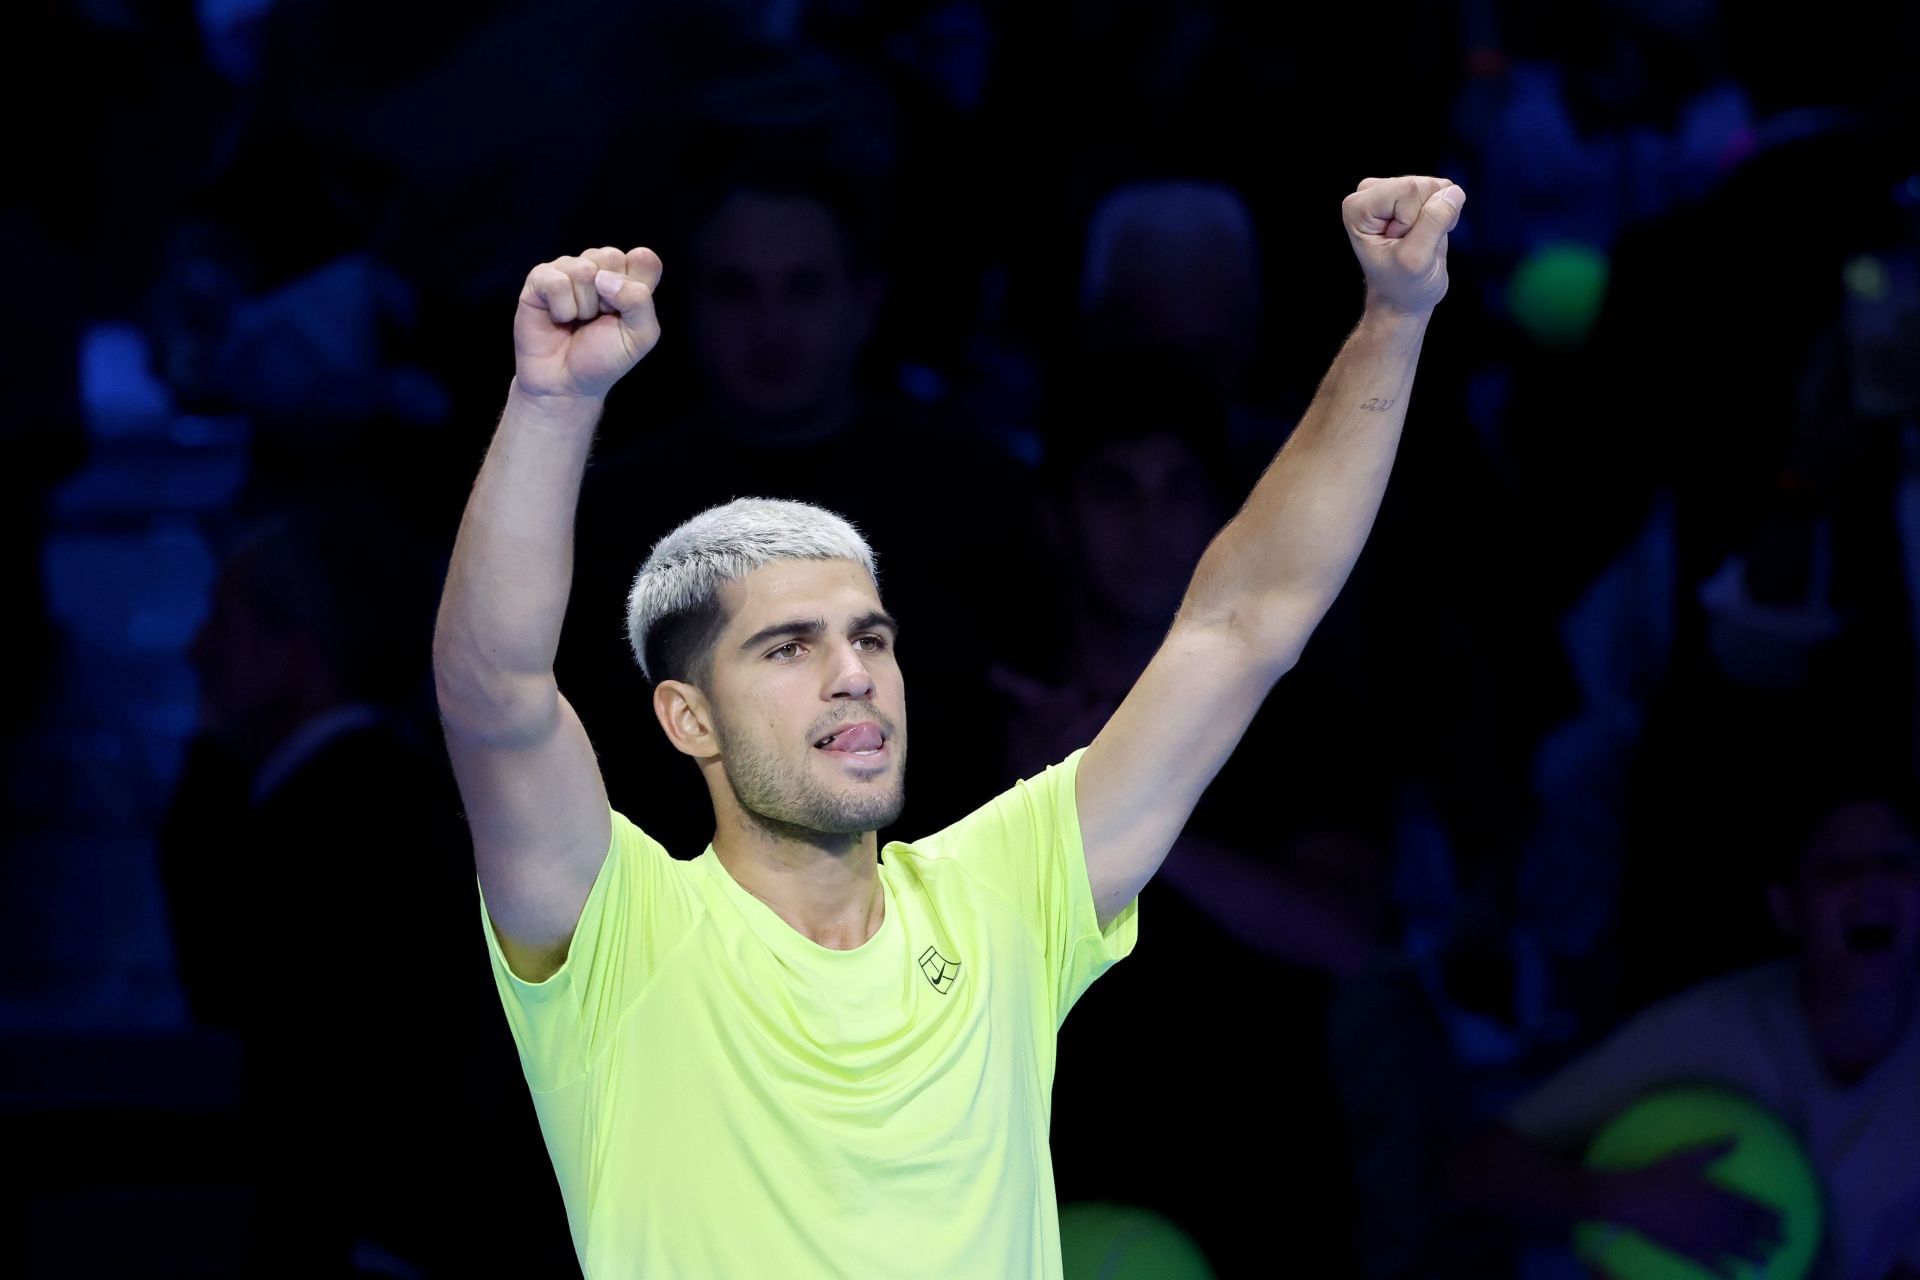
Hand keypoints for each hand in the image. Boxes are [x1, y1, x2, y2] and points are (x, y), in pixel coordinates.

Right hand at [513, 247, 661, 400]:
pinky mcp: (539, 279)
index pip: (644, 258)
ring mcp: (567, 270)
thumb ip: (640, 300)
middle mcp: (598, 268)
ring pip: (584, 269)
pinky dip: (562, 308)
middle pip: (611, 256)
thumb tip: (603, 276)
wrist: (567, 384)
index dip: (637, 287)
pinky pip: (557, 281)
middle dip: (609, 298)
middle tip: (599, 318)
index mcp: (627, 277)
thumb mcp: (640, 336)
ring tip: (578, 320)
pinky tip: (558, 318)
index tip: (626, 313)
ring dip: (584, 307)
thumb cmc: (604, 359)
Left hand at [1342, 176, 1463, 317]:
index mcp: (1358, 206)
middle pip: (1422, 185)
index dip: (1414, 222)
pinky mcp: (1413, 193)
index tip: (1400, 245)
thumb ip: (1433, 222)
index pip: (1408, 190)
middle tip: (1410, 244)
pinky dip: (1444, 216)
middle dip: (1426, 218)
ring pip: (1437, 187)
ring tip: (1418, 241)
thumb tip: (1453, 192)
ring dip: (1437, 218)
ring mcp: (1392, 189)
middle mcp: (1370, 191)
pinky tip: (1428, 234)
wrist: (1403, 298)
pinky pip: (1445, 191)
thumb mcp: (1415, 260)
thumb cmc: (1402, 285)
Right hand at [1591, 1139, 1784, 1276]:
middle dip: (1773, 1238)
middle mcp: (1723, 1222)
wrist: (1632, 1201)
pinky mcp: (1694, 1254)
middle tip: (1784, 1240)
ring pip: (1742, 1252)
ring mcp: (1710, 1241)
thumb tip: (1737, 1137)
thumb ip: (1714, 1149)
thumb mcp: (1686, 1157)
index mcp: (1724, 1199)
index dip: (1773, 1217)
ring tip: (1767, 1259)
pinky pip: (1718, 1267)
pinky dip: (1729, 1273)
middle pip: (1755, 1233)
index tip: (1783, 1220)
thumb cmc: (1659, 1175)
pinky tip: (1736, 1277)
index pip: (1757, 1210)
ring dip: (1758, 1256)